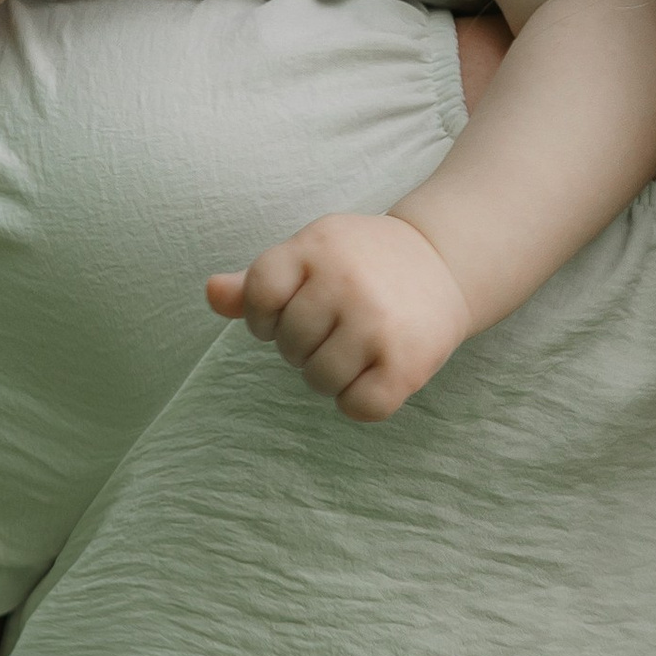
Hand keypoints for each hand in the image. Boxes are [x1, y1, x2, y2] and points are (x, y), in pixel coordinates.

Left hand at [205, 213, 474, 424]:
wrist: (445, 259)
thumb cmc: (361, 262)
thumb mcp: (311, 253)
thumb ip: (257, 280)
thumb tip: (211, 293)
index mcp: (315, 248)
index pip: (259, 297)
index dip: (265, 316)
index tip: (291, 310)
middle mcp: (345, 283)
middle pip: (289, 346)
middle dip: (305, 346)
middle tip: (336, 327)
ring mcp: (376, 322)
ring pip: (319, 381)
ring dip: (331, 376)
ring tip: (355, 349)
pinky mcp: (407, 361)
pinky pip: (357, 407)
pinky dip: (359, 401)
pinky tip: (374, 373)